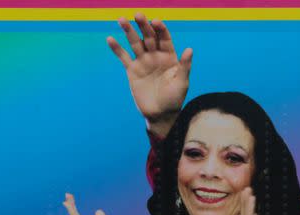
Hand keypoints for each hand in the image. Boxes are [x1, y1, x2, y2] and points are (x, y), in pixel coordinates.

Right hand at [106, 13, 190, 133]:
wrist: (160, 114)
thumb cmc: (175, 99)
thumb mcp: (182, 83)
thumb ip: (184, 66)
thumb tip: (190, 49)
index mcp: (170, 57)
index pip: (164, 38)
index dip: (160, 29)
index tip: (156, 21)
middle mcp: (156, 56)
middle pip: (148, 37)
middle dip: (143, 26)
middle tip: (138, 14)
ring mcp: (143, 62)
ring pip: (135, 43)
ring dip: (128, 31)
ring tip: (121, 19)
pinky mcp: (132, 70)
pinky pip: (123, 57)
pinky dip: (117, 49)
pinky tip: (110, 39)